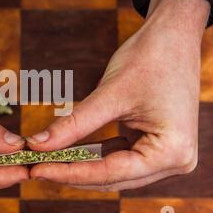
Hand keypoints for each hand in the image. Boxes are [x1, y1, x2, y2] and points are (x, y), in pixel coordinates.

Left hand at [27, 0, 209, 190]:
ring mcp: (168, 155)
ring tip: (47, 162)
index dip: (70, 174)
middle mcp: (176, 161)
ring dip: (82, 165)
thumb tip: (36, 145)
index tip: (37, 171)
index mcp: (172, 152)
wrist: (174, 35)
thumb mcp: (109, 94)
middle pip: (113, 177)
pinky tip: (69, 151)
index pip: (111, 173)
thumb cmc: (150, 58)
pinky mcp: (157, 145)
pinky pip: (120, 158)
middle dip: (73, 172)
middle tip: (36, 168)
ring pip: (115, 171)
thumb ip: (72, 124)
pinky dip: (96, 154)